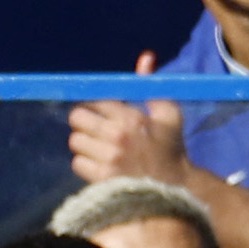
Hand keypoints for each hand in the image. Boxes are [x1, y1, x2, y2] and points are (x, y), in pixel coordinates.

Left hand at [67, 53, 191, 184]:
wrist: (173, 190)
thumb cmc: (170, 149)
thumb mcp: (168, 114)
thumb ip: (150, 86)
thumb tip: (145, 58)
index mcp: (131, 117)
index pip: (94, 100)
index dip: (94, 105)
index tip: (99, 111)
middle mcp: (116, 136)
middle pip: (77, 118)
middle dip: (84, 122)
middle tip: (94, 129)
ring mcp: (107, 158)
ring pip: (74, 141)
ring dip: (83, 143)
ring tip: (98, 147)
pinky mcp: (100, 178)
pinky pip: (77, 163)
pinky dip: (85, 163)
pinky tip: (99, 164)